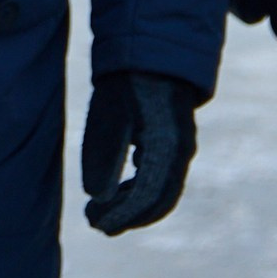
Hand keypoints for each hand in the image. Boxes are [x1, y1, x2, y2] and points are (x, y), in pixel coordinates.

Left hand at [82, 71, 199, 234]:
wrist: (151, 53)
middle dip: (128, 216)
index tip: (96, 224)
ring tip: (100, 213)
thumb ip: (104, 153)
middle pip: (159, 199)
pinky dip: (140, 191)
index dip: (123, 214)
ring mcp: (180, 148)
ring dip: (133, 207)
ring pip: (162, 190)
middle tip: (96, 224)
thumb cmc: (126, 81)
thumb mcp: (109, 112)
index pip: (148, 194)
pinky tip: (117, 192)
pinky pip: (162, 177)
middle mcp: (180, 152)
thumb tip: (96, 196)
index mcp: (166, 146)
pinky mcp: (173, 143)